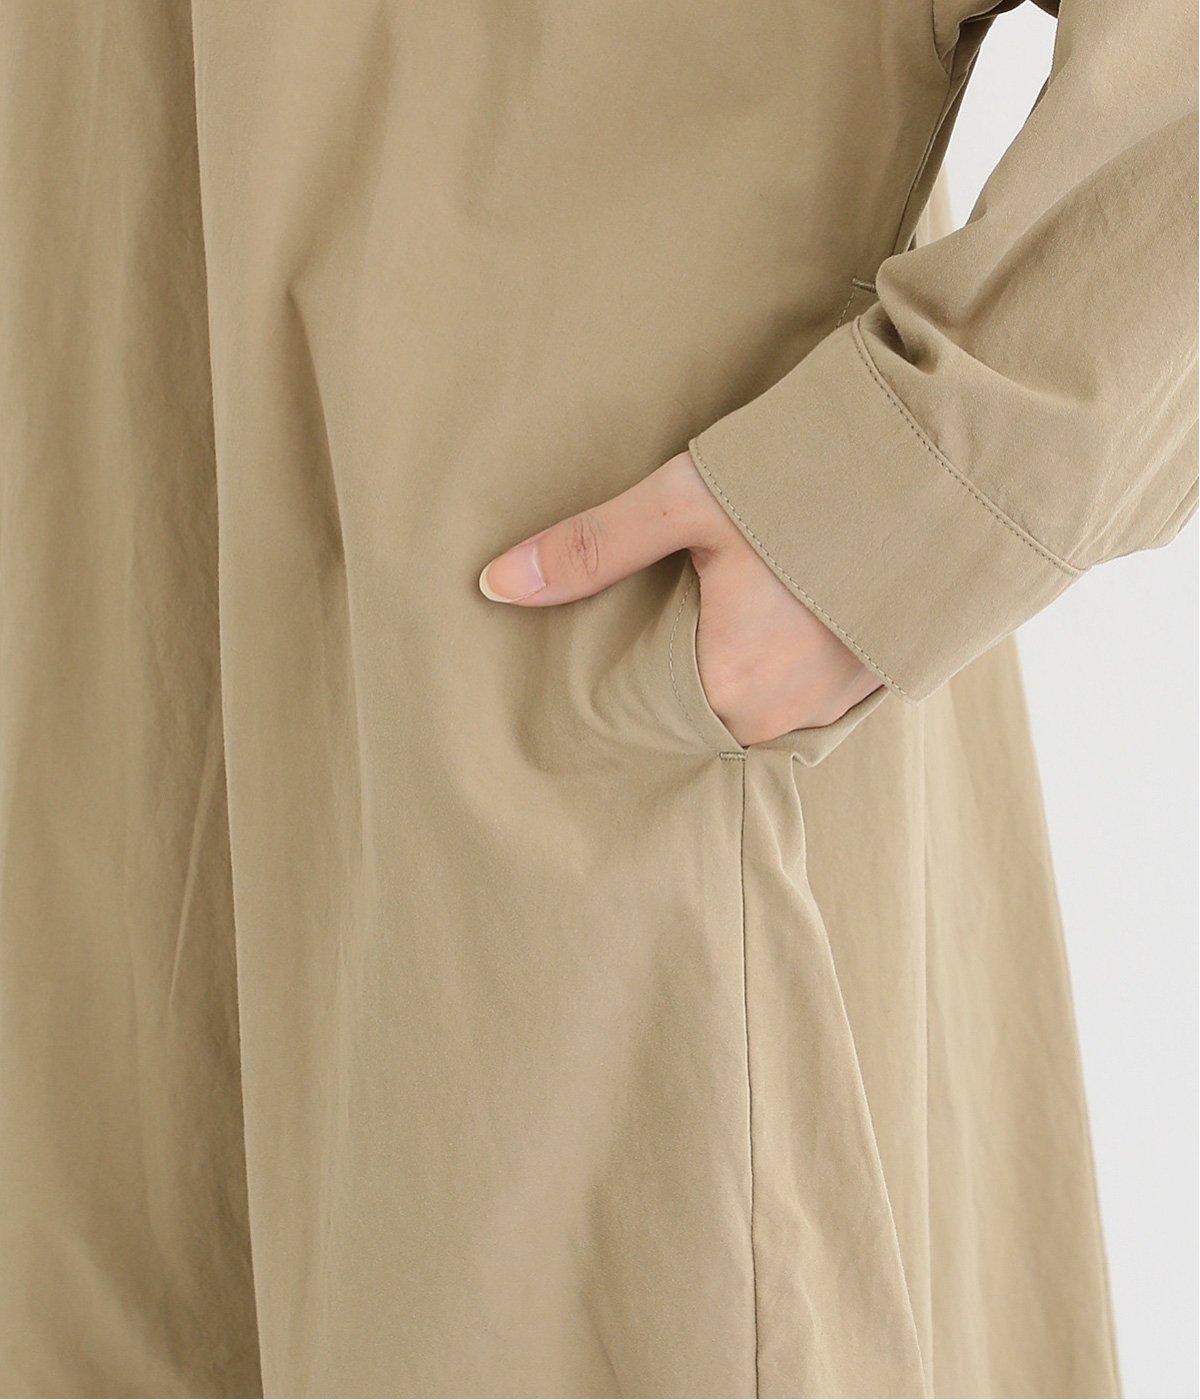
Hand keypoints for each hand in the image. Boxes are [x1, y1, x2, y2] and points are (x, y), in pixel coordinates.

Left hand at [479, 451, 879, 744]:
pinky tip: (775, 604)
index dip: (618, 673)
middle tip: (657, 604)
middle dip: (672, 663)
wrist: (959, 458)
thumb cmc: (818, 480)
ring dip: (729, 657)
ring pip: (752, 696)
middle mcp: (788, 714)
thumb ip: (594, 546)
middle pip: (699, 705)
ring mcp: (840, 701)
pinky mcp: (876, 676)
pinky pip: (802, 685)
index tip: (602, 636)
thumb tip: (495, 585)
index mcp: (733, 689)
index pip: (644, 712)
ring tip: (714, 597)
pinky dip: (778, 654)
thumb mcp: (689, 500)